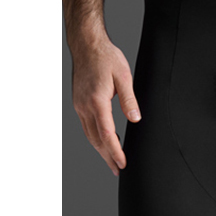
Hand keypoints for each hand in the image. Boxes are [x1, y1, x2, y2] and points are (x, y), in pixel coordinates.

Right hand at [71, 37, 140, 175]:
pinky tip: (104, 142)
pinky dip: (95, 138)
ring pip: (89, 135)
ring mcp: (79, 105)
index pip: (107, 135)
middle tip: (119, 171)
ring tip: (112, 161)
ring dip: (101, 150)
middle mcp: (85, 106)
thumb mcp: (124, 76)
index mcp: (97, 101)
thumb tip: (136, 120)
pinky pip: (86, 126)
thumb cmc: (106, 57)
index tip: (122, 164)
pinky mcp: (79, 102)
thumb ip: (130, 100)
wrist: (86, 44)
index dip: (115, 152)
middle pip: (96, 140)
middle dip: (108, 157)